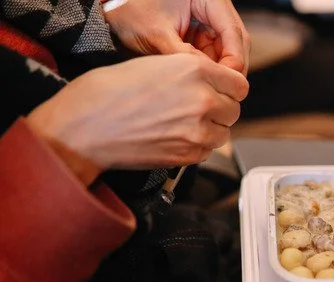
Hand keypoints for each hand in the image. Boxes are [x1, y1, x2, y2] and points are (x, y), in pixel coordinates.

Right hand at [27, 54, 248, 169]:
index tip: (221, 92)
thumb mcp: (155, 64)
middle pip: (234, 109)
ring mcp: (198, 130)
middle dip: (220, 109)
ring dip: (211, 129)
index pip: (239, 84)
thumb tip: (213, 84)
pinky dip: (198, 146)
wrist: (84, 128)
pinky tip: (175, 137)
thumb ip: (191, 73)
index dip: (228, 88)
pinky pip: (209, 151)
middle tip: (198, 109)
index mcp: (195, 70)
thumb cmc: (108, 93)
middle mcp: (202, 99)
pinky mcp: (189, 155)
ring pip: (224, 132)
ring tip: (183, 123)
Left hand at [104, 0, 250, 74]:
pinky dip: (208, 68)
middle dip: (230, 68)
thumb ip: (183, 55)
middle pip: (236, 43)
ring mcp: (210, 20)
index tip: (224, 83)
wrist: (114, 2)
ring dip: (219, 70)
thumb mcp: (156, 33)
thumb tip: (206, 78)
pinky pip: (213, 53)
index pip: (234, 33)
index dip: (233, 61)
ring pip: (227, 50)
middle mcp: (215, 8)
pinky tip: (199, 80)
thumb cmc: (131, 6)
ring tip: (207, 88)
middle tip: (220, 91)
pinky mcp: (202, 31)